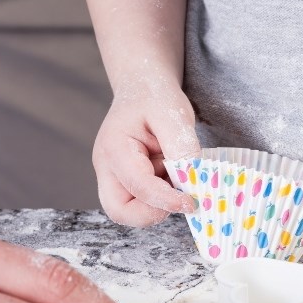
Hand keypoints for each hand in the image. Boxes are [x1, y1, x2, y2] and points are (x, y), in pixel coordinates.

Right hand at [93, 84, 200, 226]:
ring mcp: (117, 177)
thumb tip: (193, 175)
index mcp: (114, 149)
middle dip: (153, 213)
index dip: (166, 199)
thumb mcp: (170, 112)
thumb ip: (181, 144)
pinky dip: (165, 198)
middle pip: (120, 211)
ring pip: (133, 211)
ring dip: (162, 204)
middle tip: (182, 199)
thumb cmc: (154, 97)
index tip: (192, 202)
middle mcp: (108, 168)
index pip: (138, 186)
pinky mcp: (130, 183)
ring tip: (181, 178)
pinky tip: (178, 177)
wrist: (144, 89)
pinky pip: (145, 202)